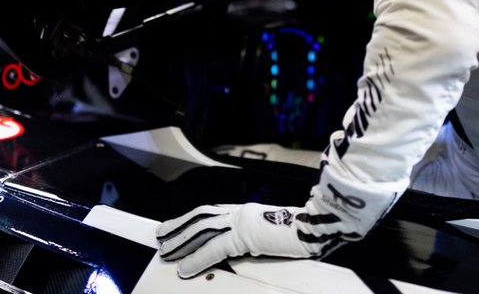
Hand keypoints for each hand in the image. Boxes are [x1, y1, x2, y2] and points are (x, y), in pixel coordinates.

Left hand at [156, 203, 320, 277]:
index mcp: (246, 211)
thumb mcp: (272, 235)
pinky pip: (214, 249)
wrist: (318, 224)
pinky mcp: (245, 235)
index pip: (211, 214)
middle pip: (201, 218)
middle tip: (161, 235)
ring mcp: (241, 222)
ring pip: (202, 231)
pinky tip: (185, 267)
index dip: (191, 219)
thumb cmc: (303, 231)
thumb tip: (240, 252)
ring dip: (181, 242)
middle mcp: (240, 212)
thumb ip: (253, 240)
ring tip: (166, 251)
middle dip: (179, 227)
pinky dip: (197, 258)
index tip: (177, 225)